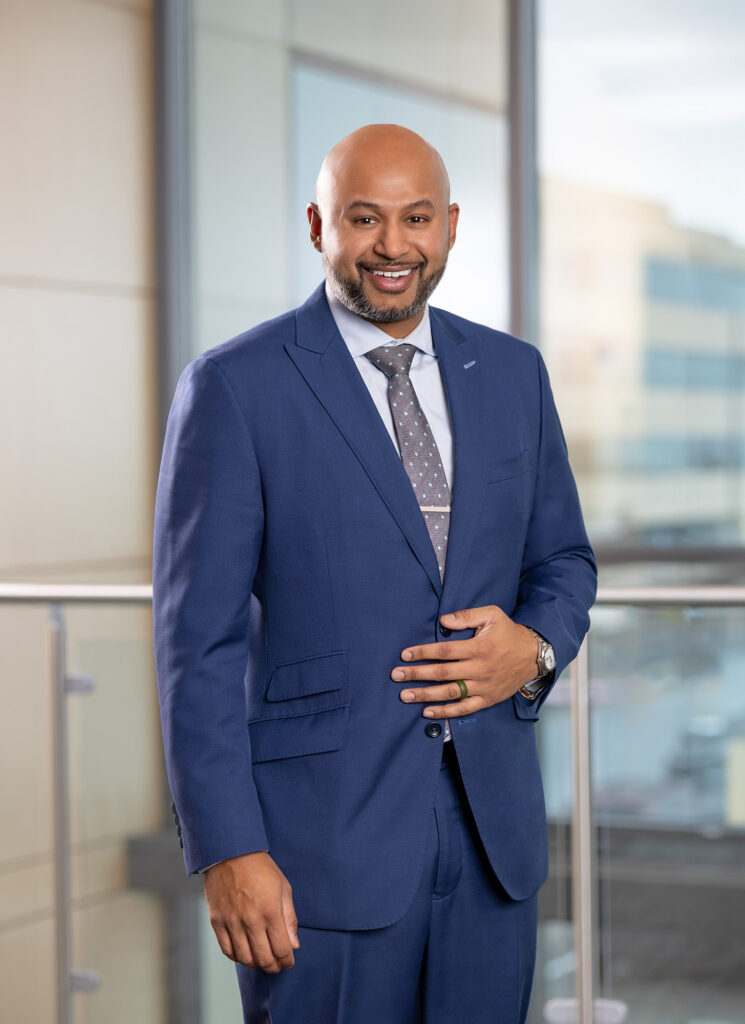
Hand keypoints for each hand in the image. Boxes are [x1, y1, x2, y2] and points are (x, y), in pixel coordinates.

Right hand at [204, 851, 299, 972]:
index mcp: (271, 911)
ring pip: (245, 958)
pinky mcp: (217, 921)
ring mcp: (232, 922)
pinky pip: (227, 950)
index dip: (287, 960)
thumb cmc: (261, 868)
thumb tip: (294, 945)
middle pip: (264, 958)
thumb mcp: (283, 888)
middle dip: (273, 966)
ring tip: (261, 958)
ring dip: (256, 963)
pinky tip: (244, 952)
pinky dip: (237, 957)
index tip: (289, 962)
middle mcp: (251, 920)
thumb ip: (289, 918)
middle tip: (276, 965)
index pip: (282, 949)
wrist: (231, 852)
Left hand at [391, 605, 538, 719]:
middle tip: (396, 675)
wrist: (533, 655)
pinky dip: (446, 712)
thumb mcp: (492, 615)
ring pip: (450, 693)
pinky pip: (464, 709)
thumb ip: (467, 616)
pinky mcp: (487, 699)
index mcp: (478, 647)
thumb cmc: (508, 632)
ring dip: (425, 695)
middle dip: (416, 674)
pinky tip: (427, 712)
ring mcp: (483, 686)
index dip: (423, 652)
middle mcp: (479, 669)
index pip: (444, 651)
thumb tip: (443, 621)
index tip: (405, 654)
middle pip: (442, 673)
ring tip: (405, 696)